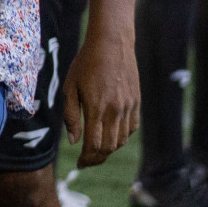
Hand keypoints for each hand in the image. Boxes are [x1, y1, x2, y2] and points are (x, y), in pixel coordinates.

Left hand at [62, 31, 139, 167]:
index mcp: (96, 107)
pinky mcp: (137, 102)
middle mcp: (115, 110)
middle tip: (86, 161)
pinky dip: (122, 137)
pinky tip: (112, 135)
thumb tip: (73, 141)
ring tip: (97, 150)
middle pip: (109, 147)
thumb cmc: (86, 62)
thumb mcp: (70, 86)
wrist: (112, 43)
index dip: (86, 159)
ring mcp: (129, 107)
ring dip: (109, 149)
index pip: (94, 145)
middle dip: (97, 158)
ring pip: (121, 140)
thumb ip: (71, 115)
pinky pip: (131, 128)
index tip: (79, 163)